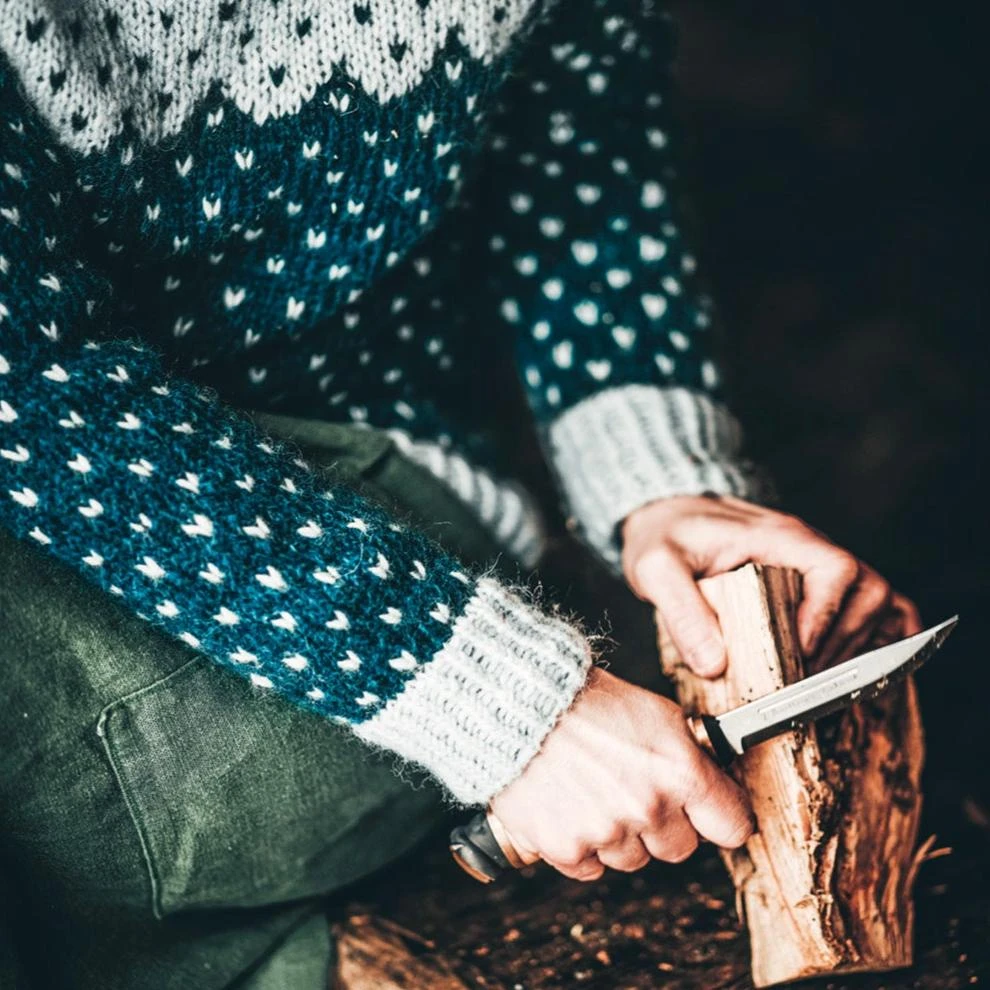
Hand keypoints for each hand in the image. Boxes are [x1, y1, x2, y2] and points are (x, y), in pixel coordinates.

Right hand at [489, 668, 752, 880]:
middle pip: (680, 848)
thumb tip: (711, 778)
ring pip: (633, 859)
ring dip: (620, 835)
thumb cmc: (586, 701)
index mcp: (680, 773)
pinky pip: (590, 867)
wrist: (521, 707)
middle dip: (664, 824)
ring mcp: (607, 834)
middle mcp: (648, 809)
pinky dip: (581, 844)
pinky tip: (570, 806)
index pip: (732, 826)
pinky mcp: (568, 850)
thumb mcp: (656, 712)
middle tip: (636, 790)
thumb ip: (689, 753)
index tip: (713, 814)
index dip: (722, 817)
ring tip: (595, 791)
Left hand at [621, 494, 922, 676]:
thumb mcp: (656, 567)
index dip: (828, 616)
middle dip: (844, 644)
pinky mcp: (815, 584)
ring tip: (818, 681)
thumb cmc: (664, 534)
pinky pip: (871, 606)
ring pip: (878, 602)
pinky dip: (878, 636)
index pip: (837, 569)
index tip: (800, 653)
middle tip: (803, 681)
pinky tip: (856, 668)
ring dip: (860, 646)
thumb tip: (715, 666)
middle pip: (869, 592)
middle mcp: (808, 549)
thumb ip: (681, 611)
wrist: (665, 514)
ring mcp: (817, 566)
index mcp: (778, 537)